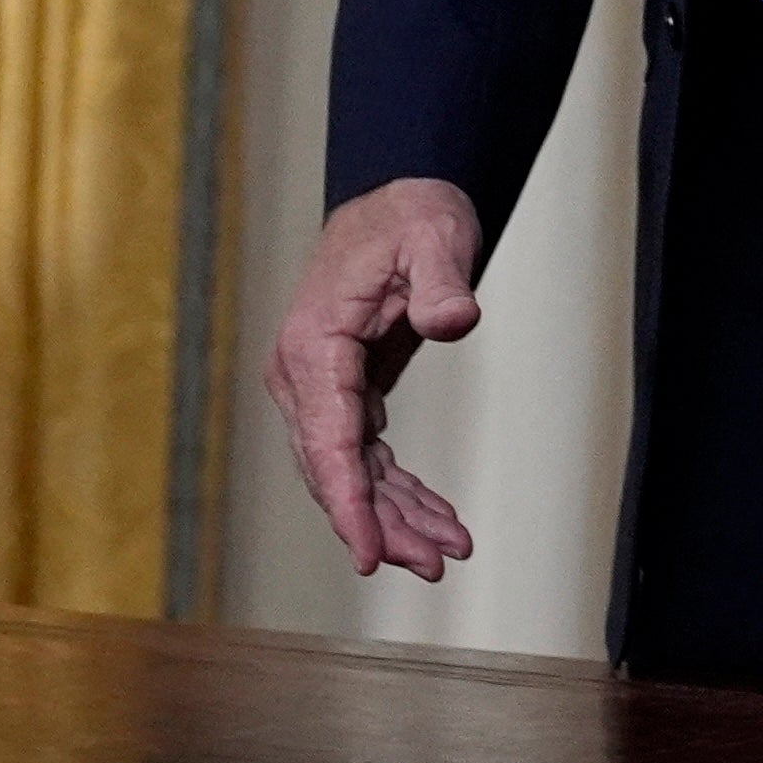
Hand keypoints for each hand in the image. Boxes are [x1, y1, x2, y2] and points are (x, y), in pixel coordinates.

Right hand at [265, 176, 484, 580]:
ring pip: (353, 475)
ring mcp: (323, 390)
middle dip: (382, 526)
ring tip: (449, 551)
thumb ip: (442, 282)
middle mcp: (306, 378)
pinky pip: (369, 459)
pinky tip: (437, 519)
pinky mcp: (349, 394)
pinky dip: (399, 493)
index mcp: (313, 347)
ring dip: (396, 518)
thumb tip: (456, 320)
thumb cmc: (409, 216)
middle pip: (336, 473)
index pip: (328, 443)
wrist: (399, 199)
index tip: (367, 556)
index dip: (348, 506)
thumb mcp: (434, 237)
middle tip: (436, 562)